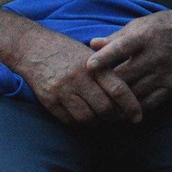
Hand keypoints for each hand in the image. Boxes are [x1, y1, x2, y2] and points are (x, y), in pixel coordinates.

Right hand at [12, 28, 143, 124]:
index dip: (131, 105)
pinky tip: (85, 117)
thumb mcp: (91, 54)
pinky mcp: (48, 101)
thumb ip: (108, 70)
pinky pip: (69, 120)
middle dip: (114, 117)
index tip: (138, 116)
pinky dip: (80, 123)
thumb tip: (130, 92)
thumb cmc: (68, 51)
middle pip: (104, 108)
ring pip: (87, 118)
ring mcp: (62, 91)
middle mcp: (78, 79)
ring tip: (102, 118)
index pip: (118, 89)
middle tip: (119, 118)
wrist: (33, 48)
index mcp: (94, 65)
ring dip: (97, 122)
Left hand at [84, 5, 171, 112]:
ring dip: (117, 101)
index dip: (105, 57)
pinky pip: (150, 102)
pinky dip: (135, 108)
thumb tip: (92, 44)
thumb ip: (116, 37)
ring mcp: (165, 72)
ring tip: (101, 108)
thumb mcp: (140, 24)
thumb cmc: (164, 26)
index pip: (121, 48)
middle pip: (125, 75)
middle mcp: (155, 55)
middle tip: (88, 95)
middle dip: (106, 86)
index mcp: (145, 36)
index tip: (89, 66)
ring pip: (135, 92)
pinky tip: (123, 111)